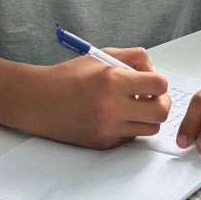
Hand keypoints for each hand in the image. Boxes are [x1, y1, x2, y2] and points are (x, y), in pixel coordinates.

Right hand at [33, 47, 170, 149]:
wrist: (39, 101)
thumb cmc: (69, 76)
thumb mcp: (101, 56)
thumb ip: (133, 58)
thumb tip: (153, 71)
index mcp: (113, 80)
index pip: (159, 85)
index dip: (159, 82)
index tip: (151, 81)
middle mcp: (112, 107)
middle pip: (161, 113)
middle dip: (161, 103)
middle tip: (151, 97)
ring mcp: (108, 129)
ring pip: (150, 128)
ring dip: (146, 117)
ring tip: (133, 106)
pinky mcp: (103, 143)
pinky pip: (131, 137)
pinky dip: (129, 127)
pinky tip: (116, 116)